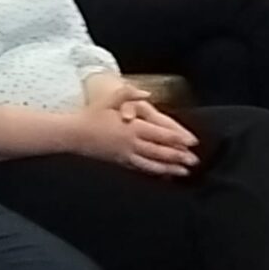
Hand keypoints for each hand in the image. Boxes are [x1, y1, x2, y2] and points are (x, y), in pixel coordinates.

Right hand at [74, 83, 198, 176]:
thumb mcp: (109, 99)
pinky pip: (141, 168)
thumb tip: (146, 94)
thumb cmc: (91, 115)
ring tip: (184, 172)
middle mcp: (131, 143)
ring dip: (170, 168)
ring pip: (153, 163)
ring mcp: (126, 154)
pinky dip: (154, 172)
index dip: (177, 138)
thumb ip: (129, 94)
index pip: (160, 134)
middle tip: (194, 160)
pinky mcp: (121, 162)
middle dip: (179, 156)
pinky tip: (163, 175)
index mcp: (131, 127)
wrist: (74, 134)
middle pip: (160, 151)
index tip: (191, 142)